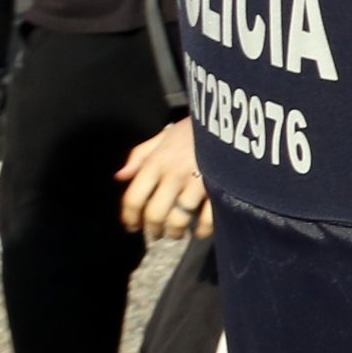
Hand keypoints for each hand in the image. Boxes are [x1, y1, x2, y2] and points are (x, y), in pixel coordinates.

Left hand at [119, 121, 209, 241]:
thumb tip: (120, 177)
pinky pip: (207, 219)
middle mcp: (173, 175)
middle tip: (157, 233)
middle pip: (155, 214)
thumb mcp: (164, 135)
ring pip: (179, 220)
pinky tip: (200, 231)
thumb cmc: (196, 128)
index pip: (134, 198)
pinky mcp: (220, 188)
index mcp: (156, 162)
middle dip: (153, 229)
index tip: (132, 226)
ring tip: (177, 233)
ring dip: (175, 232)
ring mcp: (197, 183)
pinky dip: (202, 230)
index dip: (129, 217)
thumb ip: (140, 156)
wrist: (232, 119)